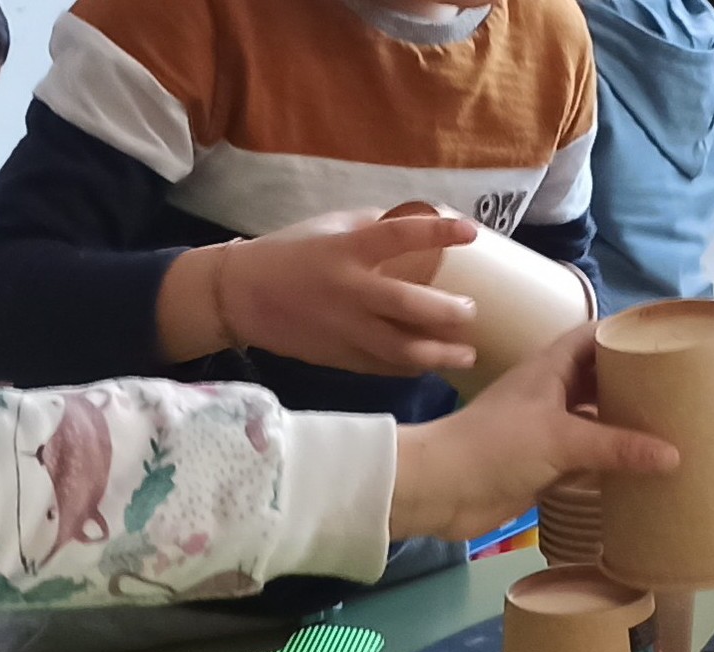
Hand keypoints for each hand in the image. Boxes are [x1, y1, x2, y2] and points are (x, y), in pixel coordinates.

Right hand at [204, 211, 483, 374]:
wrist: (241, 296)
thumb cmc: (291, 254)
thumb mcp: (328, 229)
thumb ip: (372, 227)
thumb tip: (421, 222)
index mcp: (344, 250)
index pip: (397, 236)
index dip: (437, 232)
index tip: (471, 230)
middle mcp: (348, 291)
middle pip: (408, 306)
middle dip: (448, 312)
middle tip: (471, 311)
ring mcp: (346, 329)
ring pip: (403, 350)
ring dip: (442, 355)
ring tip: (468, 355)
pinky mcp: (343, 358)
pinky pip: (388, 368)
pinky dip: (415, 368)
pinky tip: (434, 364)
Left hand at [389, 325, 678, 543]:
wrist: (442, 489)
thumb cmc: (495, 446)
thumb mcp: (561, 439)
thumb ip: (618, 447)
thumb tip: (674, 454)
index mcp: (550, 369)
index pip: (593, 337)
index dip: (625, 333)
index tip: (663, 339)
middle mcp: (550, 393)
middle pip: (598, 379)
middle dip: (633, 382)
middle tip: (677, 390)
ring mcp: (547, 430)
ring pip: (595, 419)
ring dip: (624, 424)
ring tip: (669, 427)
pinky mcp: (545, 464)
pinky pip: (588, 457)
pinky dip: (611, 460)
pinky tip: (640, 468)